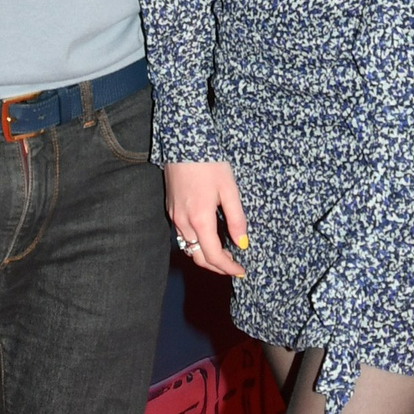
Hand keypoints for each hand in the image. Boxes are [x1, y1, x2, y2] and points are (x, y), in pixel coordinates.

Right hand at [163, 159, 250, 275]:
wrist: (183, 142)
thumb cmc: (209, 163)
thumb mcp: (229, 190)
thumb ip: (236, 219)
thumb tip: (242, 243)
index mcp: (200, 219)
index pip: (213, 255)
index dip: (228, 268)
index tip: (241, 271)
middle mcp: (183, 222)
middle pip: (198, 257)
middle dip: (217, 266)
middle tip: (234, 266)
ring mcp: (174, 216)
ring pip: (188, 247)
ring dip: (205, 255)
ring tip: (224, 253)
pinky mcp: (170, 209)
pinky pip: (182, 235)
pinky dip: (196, 243)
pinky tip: (208, 236)